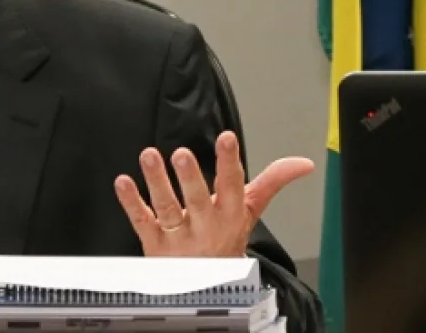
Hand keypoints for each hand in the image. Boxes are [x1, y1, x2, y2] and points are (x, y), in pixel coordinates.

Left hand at [113, 131, 314, 256]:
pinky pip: (142, 221)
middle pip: (198, 201)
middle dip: (192, 178)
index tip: (227, 139)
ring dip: (158, 182)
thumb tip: (302, 163)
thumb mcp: (250, 213)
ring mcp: (179, 237)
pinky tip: (123, 183)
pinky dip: (131, 202)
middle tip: (183, 155)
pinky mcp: (155, 244)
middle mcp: (205, 226)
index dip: (230, 163)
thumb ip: (271, 183)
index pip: (233, 187)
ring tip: (149, 157)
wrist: (206, 287)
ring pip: (168, 208)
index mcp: (230, 216)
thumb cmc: (225, 242)